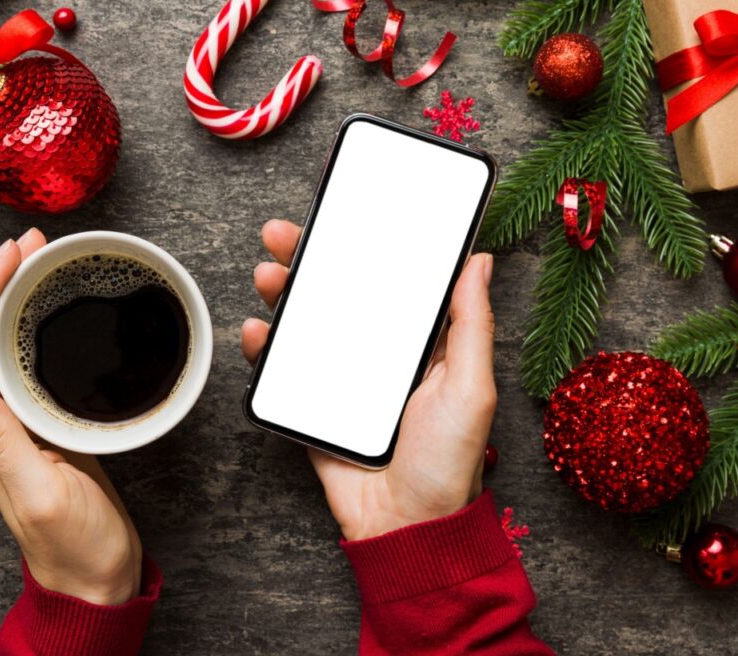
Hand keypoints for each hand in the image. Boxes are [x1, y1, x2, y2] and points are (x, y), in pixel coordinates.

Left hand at [0, 228, 142, 605]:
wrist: (99, 580)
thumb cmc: (74, 546)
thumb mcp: (37, 491)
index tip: (10, 255)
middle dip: (0, 282)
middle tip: (33, 243)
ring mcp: (23, 422)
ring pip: (8, 345)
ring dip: (20, 299)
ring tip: (46, 262)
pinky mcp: (51, 426)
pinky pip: (35, 364)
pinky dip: (45, 328)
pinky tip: (65, 314)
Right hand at [241, 220, 496, 540]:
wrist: (404, 529)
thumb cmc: (449, 464)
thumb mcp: (472, 388)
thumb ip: (472, 325)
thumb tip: (480, 261)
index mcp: (420, 342)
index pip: (392, 280)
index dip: (371, 243)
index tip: (349, 209)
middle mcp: (379, 353)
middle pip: (341, 290)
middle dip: (311, 256)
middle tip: (285, 232)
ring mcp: (341, 377)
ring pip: (306, 319)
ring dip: (283, 291)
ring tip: (268, 273)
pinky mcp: (311, 404)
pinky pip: (281, 367)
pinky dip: (263, 344)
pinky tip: (257, 328)